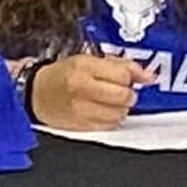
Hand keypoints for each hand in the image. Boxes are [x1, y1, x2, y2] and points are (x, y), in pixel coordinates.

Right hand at [28, 55, 155, 129]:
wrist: (37, 93)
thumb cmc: (63, 75)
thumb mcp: (89, 60)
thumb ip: (121, 65)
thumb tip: (148, 75)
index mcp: (84, 66)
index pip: (122, 76)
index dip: (129, 77)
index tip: (126, 78)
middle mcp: (82, 88)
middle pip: (123, 96)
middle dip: (127, 94)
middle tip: (121, 91)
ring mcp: (81, 110)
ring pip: (119, 114)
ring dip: (120, 108)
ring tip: (109, 101)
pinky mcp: (81, 126)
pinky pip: (110, 126)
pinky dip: (112, 119)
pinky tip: (103, 111)